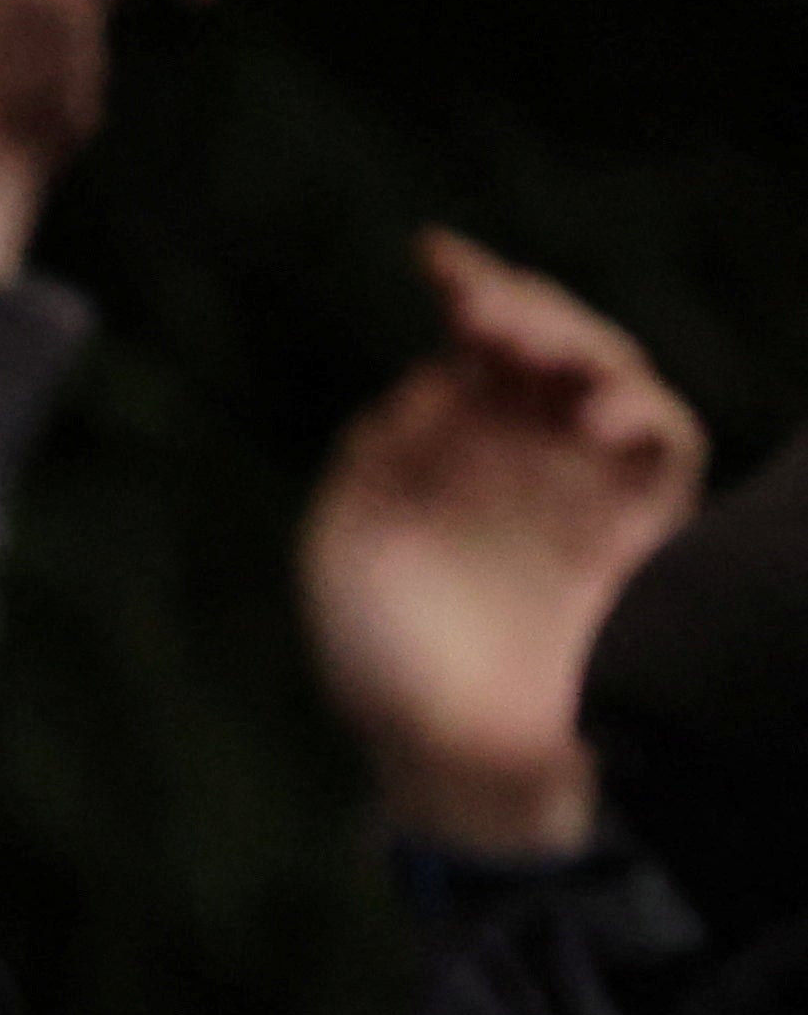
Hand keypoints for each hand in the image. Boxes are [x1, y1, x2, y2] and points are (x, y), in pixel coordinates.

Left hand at [302, 232, 706, 862]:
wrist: (445, 758)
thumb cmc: (384, 662)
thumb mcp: (346, 552)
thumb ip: (370, 464)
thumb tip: (425, 388)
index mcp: (457, 445)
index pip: (476, 344)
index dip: (467, 289)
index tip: (434, 256)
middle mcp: (529, 451)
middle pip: (551, 343)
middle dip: (523, 309)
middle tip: (486, 307)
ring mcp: (588, 483)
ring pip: (614, 375)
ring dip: (580, 346)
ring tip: (532, 350)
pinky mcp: (642, 525)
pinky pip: (669, 444)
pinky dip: (641, 413)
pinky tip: (594, 413)